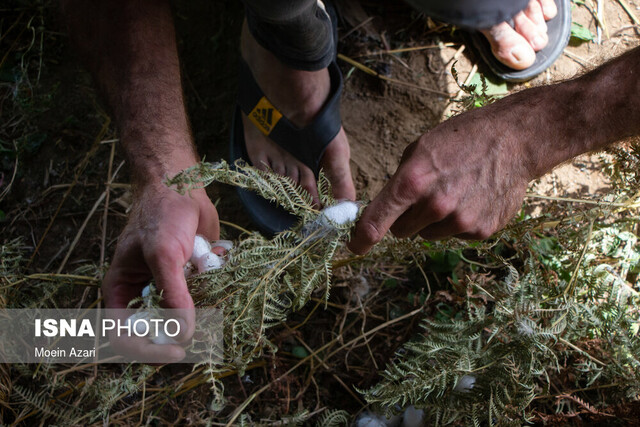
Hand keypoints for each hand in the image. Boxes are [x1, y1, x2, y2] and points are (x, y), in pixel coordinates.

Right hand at [103, 183, 218, 360]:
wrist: (183, 185)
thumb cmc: (163, 215)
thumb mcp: (163, 254)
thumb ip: (172, 294)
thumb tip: (184, 334)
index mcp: (122, 290)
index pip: (125, 335)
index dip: (147, 349)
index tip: (176, 350)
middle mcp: (144, 292)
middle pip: (159, 330)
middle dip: (182, 328)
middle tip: (206, 327)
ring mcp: (169, 286)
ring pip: (186, 316)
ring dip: (203, 305)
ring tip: (207, 276)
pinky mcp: (192, 278)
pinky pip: (204, 297)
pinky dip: (214, 286)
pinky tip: (212, 257)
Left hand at [348, 105, 532, 253]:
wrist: (514, 140)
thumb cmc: (463, 139)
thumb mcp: (420, 149)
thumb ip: (400, 181)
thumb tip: (385, 209)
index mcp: (412, 182)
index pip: (377, 222)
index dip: (361, 238)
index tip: (355, 247)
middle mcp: (435, 206)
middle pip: (401, 231)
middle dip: (405, 218)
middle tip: (425, 195)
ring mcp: (459, 221)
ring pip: (428, 234)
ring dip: (433, 220)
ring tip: (455, 191)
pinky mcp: (480, 230)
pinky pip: (454, 235)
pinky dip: (458, 222)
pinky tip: (472, 198)